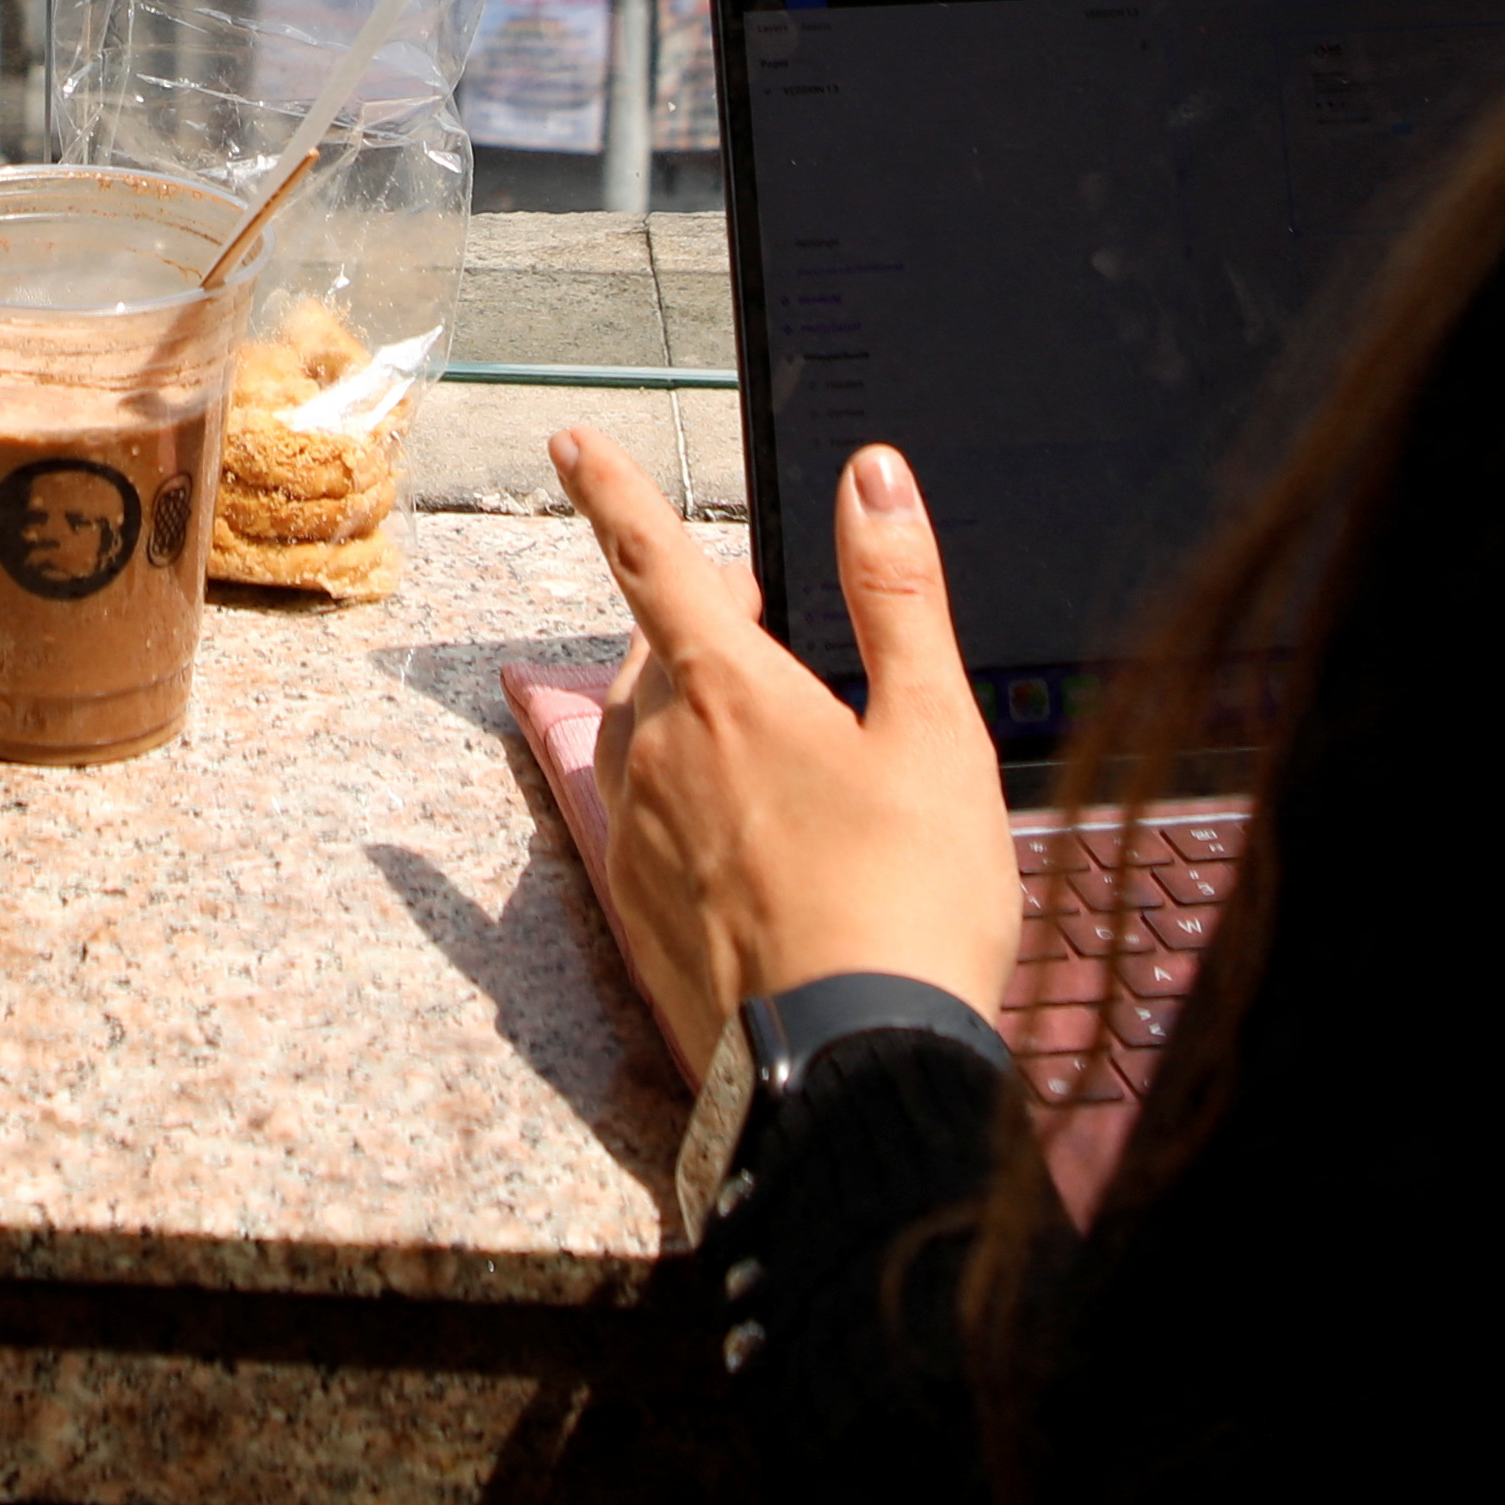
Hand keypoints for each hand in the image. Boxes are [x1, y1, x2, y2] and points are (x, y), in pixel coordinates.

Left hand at [548, 428, 1024, 1077]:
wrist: (854, 1066)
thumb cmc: (912, 900)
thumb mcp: (935, 731)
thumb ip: (897, 596)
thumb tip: (872, 480)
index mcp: (729, 691)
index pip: (652, 559)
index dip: (612, 490)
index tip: (569, 439)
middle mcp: (659, 753)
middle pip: (656, 654)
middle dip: (701, 626)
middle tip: (775, 636)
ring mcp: (637, 836)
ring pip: (644, 736)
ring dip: (689, 713)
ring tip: (773, 742)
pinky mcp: (636, 912)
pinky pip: (635, 822)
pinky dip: (677, 801)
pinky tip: (738, 836)